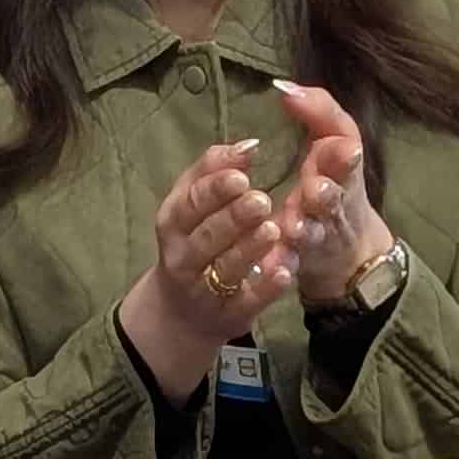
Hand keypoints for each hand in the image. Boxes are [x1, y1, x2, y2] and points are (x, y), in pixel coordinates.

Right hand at [123, 142, 288, 403]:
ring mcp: (205, 289)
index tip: (242, 173)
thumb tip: (248, 143)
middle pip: (207, 235)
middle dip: (233, 217)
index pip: (191, 203)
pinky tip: (284, 272)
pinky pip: (248, 301)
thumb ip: (213, 170)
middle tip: (261, 200)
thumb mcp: (190, 203)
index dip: (214, 189)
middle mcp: (184, 256)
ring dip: (249, 249)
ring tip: (273, 229)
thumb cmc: (192, 240)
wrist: (180, 312)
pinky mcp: (230, 314)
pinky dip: (266, 288)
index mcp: (174, 222)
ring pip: (227, 268)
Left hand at [274, 79, 395, 307]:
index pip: (347, 159)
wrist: (345, 246)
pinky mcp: (298, 261)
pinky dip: (282, 266)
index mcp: (342, 170)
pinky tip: (271, 267)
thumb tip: (282, 86)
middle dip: (325, 194)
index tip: (346, 150)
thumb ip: (318, 110)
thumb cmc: (333, 179)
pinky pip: (290, 265)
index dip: (345, 156)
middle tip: (315, 189)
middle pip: (331, 199)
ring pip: (311, 233)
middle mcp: (332, 204)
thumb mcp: (336, 140)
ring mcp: (316, 235)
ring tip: (293, 228)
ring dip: (304, 230)